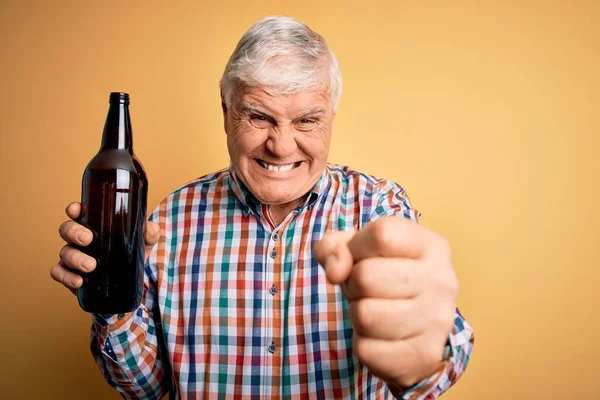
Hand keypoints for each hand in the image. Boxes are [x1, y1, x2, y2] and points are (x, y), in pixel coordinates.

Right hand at [50, 202, 159, 294]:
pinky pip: (60, 273)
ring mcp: (74, 256)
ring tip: (90, 266)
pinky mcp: (71, 274)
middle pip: (66, 229)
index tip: (75, 210)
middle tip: (87, 240)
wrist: (134, 279)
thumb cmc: (134, 251)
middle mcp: (80, 238)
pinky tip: (79, 281)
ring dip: (75, 258)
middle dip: (73, 232)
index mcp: (94, 224)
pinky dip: (66, 277)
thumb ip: (149, 232)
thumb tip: (149, 228)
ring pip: (64, 252)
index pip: (79, 212)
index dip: (74, 209)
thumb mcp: (144, 240)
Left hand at [314, 216, 456, 388]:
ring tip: (375, 310)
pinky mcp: (424, 355)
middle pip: (366, 276)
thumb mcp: (357, 249)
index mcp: (431, 245)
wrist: (415, 327)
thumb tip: (335, 271)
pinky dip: (363, 344)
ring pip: (364, 315)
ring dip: (357, 315)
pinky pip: (366, 349)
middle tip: (367, 290)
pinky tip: (381, 336)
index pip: (381, 235)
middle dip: (353, 284)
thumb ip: (335, 247)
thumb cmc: (382, 276)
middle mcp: (443, 280)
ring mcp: (438, 320)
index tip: (363, 257)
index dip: (357, 247)